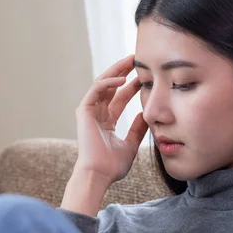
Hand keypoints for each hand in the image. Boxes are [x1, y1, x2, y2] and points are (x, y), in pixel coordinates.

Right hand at [74, 54, 148, 186]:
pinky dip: (108, 82)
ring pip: (103, 83)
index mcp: (107, 122)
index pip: (120, 97)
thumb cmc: (112, 165)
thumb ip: (138, 129)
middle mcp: (97, 114)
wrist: (99, 173)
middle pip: (111, 86)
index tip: (146, 75)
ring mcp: (89, 111)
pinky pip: (96, 90)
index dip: (132, 85)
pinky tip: (122, 78)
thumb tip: (147, 115)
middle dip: (123, 71)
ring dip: (116, 70)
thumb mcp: (132, 144)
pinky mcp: (84, 111)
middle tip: (137, 59)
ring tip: (131, 60)